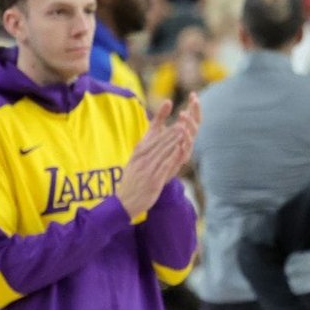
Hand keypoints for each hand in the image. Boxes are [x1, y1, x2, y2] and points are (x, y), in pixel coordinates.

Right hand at [117, 100, 194, 215]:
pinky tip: (181, 150)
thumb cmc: (131, 182)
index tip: (170, 107)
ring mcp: (148, 169)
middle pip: (160, 140)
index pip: (153, 133)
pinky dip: (173, 157)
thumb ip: (143, 150)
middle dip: (173, 129)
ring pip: (163, 151)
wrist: (123, 202)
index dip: (162, 120)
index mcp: (139, 151)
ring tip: (185, 129)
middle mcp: (142, 158)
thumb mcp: (134, 162)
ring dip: (175, 140)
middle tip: (184, 117)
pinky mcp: (153, 180)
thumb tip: (149, 138)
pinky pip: (165, 166)